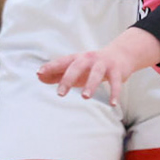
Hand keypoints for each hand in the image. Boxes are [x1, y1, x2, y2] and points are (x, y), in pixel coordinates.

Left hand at [37, 28, 159, 105]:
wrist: (120, 55)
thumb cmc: (92, 65)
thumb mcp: (75, 68)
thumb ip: (57, 73)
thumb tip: (39, 77)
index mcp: (78, 58)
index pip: (62, 61)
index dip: (51, 66)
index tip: (39, 73)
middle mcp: (89, 59)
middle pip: (77, 66)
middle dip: (68, 79)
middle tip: (60, 93)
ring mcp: (104, 64)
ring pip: (96, 73)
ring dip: (91, 84)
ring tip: (85, 97)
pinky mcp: (117, 70)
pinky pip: (116, 82)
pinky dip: (115, 93)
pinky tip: (112, 104)